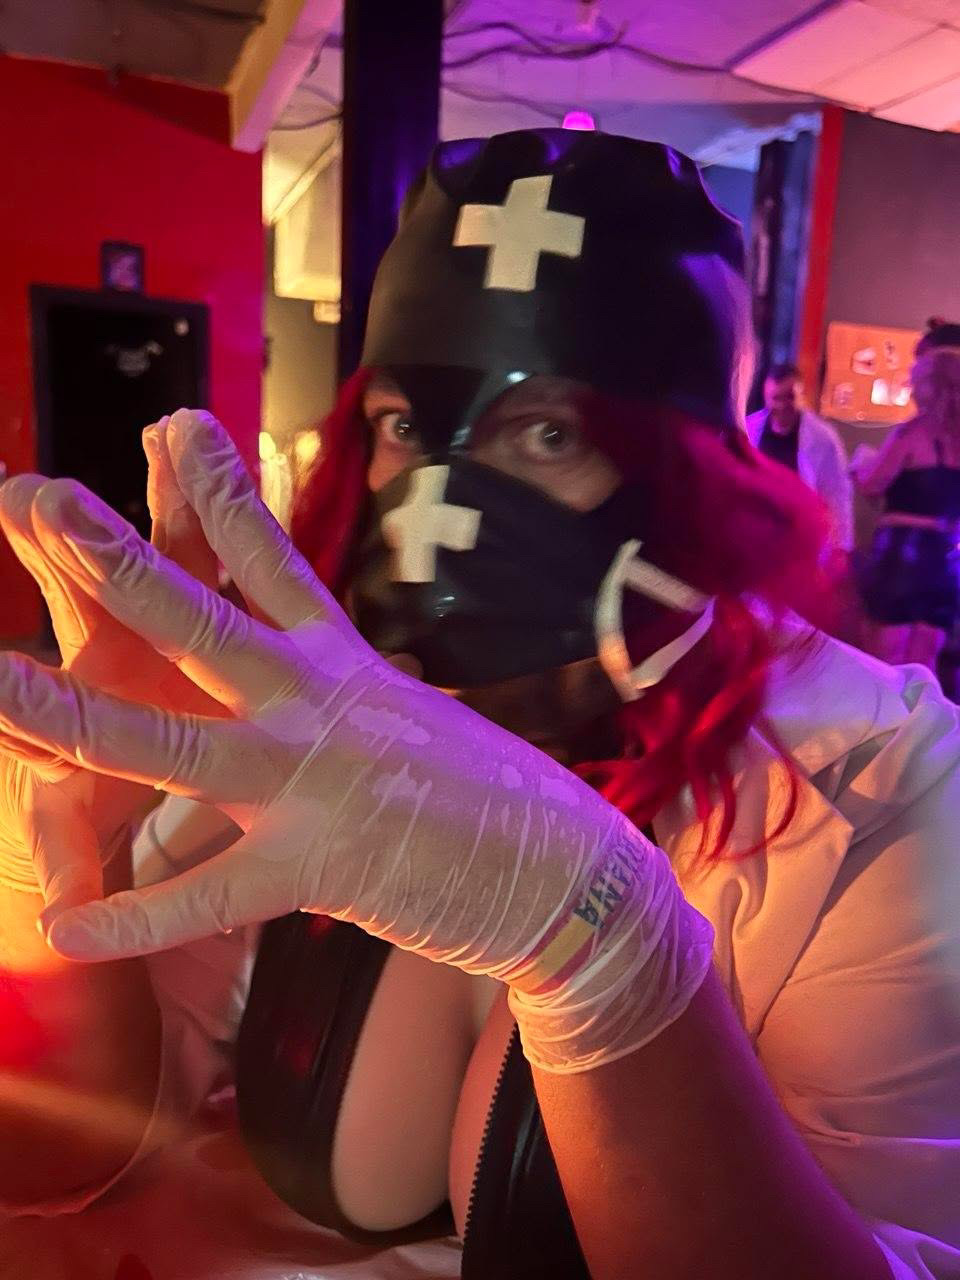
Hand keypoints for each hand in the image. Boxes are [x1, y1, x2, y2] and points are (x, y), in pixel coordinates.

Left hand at [0, 412, 711, 1071]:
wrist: (567, 870)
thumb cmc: (486, 795)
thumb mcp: (406, 722)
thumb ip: (337, 703)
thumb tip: (298, 680)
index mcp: (343, 664)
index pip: (272, 560)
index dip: (219, 489)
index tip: (173, 421)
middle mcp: (322, 703)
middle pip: (202, 623)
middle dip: (117, 562)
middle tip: (42, 499)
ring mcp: (319, 779)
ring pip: (175, 746)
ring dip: (74, 718)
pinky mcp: (324, 864)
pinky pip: (211, 895)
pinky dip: (139, 917)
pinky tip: (67, 927)